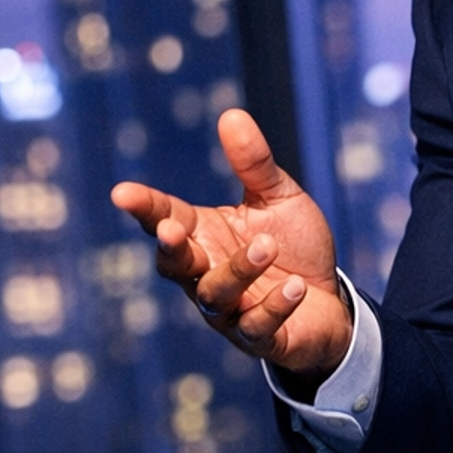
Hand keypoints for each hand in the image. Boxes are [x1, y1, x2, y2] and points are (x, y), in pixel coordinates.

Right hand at [112, 109, 351, 387]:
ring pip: (214, 294)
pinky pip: (255, 326)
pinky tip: (295, 287)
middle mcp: (206, 274)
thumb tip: (231, 114)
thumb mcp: (279, 198)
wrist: (331, 301)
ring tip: (268, 246)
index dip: (144, 208)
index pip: (165, 218)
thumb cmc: (295, 247)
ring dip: (238, 269)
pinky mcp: (258, 337)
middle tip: (173, 230)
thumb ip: (254, 164)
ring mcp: (229, 310)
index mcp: (204, 236)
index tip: (121, 193)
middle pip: (173, 265)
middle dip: (171, 248)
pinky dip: (273, 306)